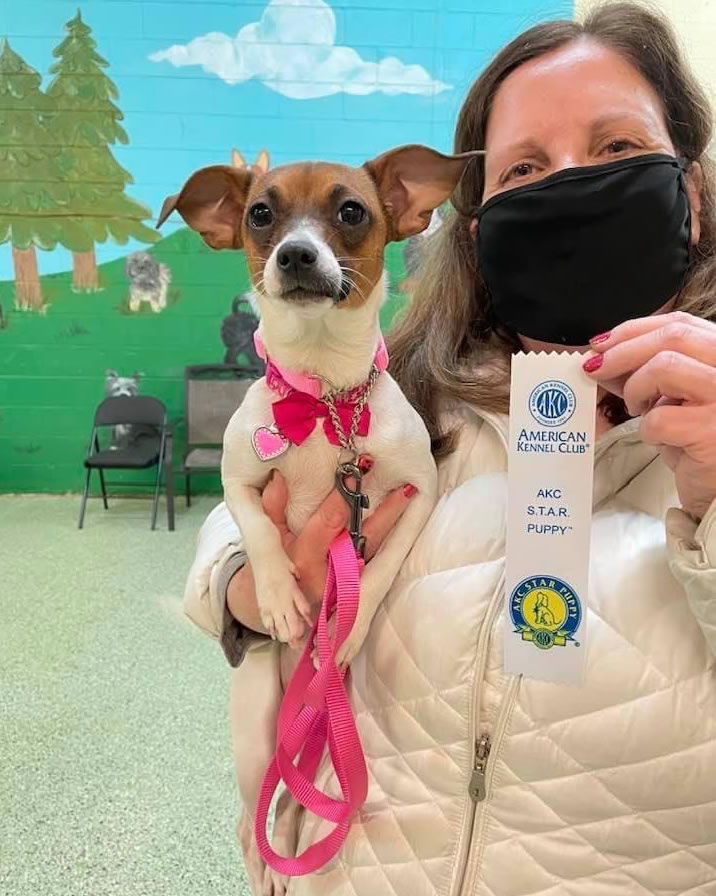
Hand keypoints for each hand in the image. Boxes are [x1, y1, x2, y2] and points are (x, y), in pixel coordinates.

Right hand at [226, 456, 416, 645]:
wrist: (290, 607)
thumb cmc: (281, 565)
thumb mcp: (272, 540)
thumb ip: (273, 509)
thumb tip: (278, 477)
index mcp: (305, 559)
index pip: (328, 523)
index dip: (342, 498)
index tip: (354, 472)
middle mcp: (333, 570)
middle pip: (363, 536)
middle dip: (384, 511)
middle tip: (403, 487)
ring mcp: (352, 577)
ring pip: (377, 545)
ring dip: (394, 519)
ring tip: (409, 493)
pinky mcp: (364, 580)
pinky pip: (381, 553)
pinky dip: (392, 533)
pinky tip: (406, 512)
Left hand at [584, 311, 715, 519]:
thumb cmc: (698, 441)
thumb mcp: (674, 398)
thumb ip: (647, 373)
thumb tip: (602, 359)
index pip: (682, 324)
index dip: (636, 329)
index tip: (602, 342)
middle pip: (673, 337)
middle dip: (623, 350)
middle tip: (594, 367)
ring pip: (665, 367)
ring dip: (636, 387)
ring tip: (637, 407)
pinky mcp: (711, 432)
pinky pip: (660, 418)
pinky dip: (648, 429)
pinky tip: (659, 438)